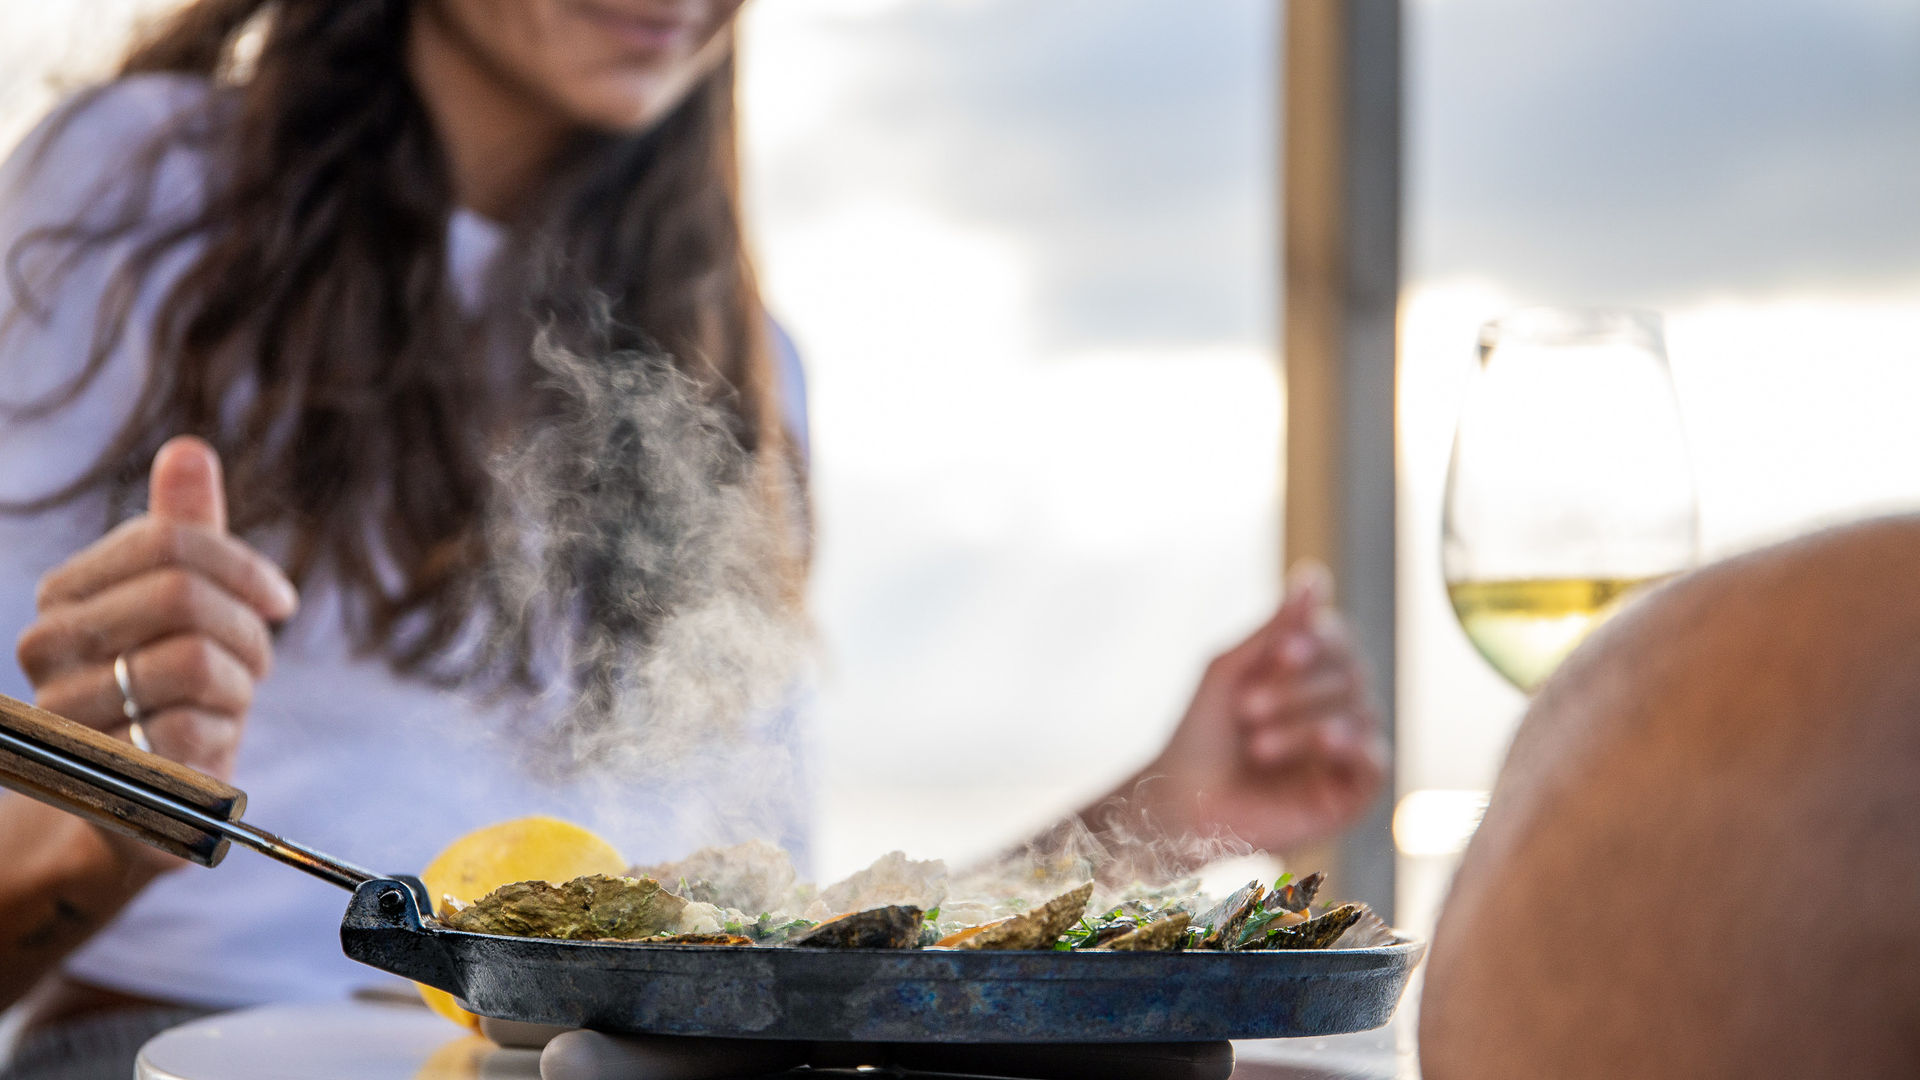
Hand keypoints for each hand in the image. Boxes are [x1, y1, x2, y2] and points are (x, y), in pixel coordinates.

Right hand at [14, 437, 295, 793]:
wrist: (143, 797)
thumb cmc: (171, 686)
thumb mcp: (185, 604)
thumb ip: (184, 529)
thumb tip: (188, 449)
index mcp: (65, 597)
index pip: (169, 542)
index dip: (245, 569)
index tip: (278, 602)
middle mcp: (46, 651)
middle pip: (183, 596)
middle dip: (247, 632)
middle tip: (255, 662)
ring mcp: (65, 717)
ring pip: (194, 663)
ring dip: (238, 688)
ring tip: (221, 706)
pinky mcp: (100, 779)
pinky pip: (195, 732)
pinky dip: (223, 738)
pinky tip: (204, 750)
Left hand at [1135, 561, 1386, 853]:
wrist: (1180, 805)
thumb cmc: (1199, 735)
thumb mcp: (1229, 671)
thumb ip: (1276, 628)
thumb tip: (1315, 575)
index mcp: (1309, 675)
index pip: (1338, 641)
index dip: (1316, 641)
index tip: (1280, 653)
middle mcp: (1335, 707)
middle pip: (1351, 676)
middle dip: (1298, 691)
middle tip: (1246, 710)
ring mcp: (1346, 751)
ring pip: (1360, 716)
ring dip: (1307, 725)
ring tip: (1259, 745)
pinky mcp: (1351, 794)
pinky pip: (1376, 763)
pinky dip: (1356, 746)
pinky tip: (1327, 743)